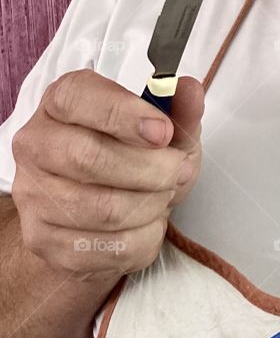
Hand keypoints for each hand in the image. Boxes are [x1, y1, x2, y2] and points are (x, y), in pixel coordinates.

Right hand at [10, 68, 203, 280]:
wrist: (107, 218)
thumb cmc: (135, 163)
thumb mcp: (166, 133)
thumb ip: (179, 111)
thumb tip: (189, 90)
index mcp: (61, 103)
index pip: (78, 98)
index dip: (125, 114)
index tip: (163, 132)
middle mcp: (36, 144)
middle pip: (90, 157)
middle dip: (152, 170)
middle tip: (178, 172)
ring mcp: (33, 195)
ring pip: (104, 209)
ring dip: (152, 206)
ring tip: (161, 198)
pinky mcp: (43, 239)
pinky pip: (109, 247)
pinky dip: (144, 240)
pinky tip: (144, 226)